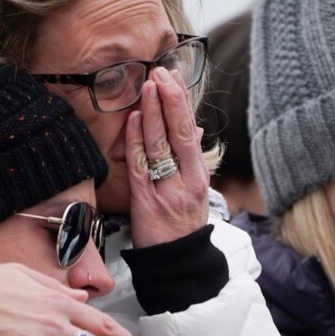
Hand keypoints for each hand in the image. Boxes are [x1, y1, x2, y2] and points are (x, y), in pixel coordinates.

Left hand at [126, 66, 208, 247]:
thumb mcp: (194, 191)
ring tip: (148, 86)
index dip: (182, 103)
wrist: (178, 263)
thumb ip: (190, 159)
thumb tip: (193, 127)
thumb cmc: (182, 225)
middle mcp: (187, 180)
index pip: (190, 131)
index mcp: (198, 175)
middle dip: (170, 100)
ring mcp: (168, 191)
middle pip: (179, 133)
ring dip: (154, 113)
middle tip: (160, 72)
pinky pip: (141, 167)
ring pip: (160, 146)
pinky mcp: (147, 203)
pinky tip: (136, 119)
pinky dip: (137, 141)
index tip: (173, 77)